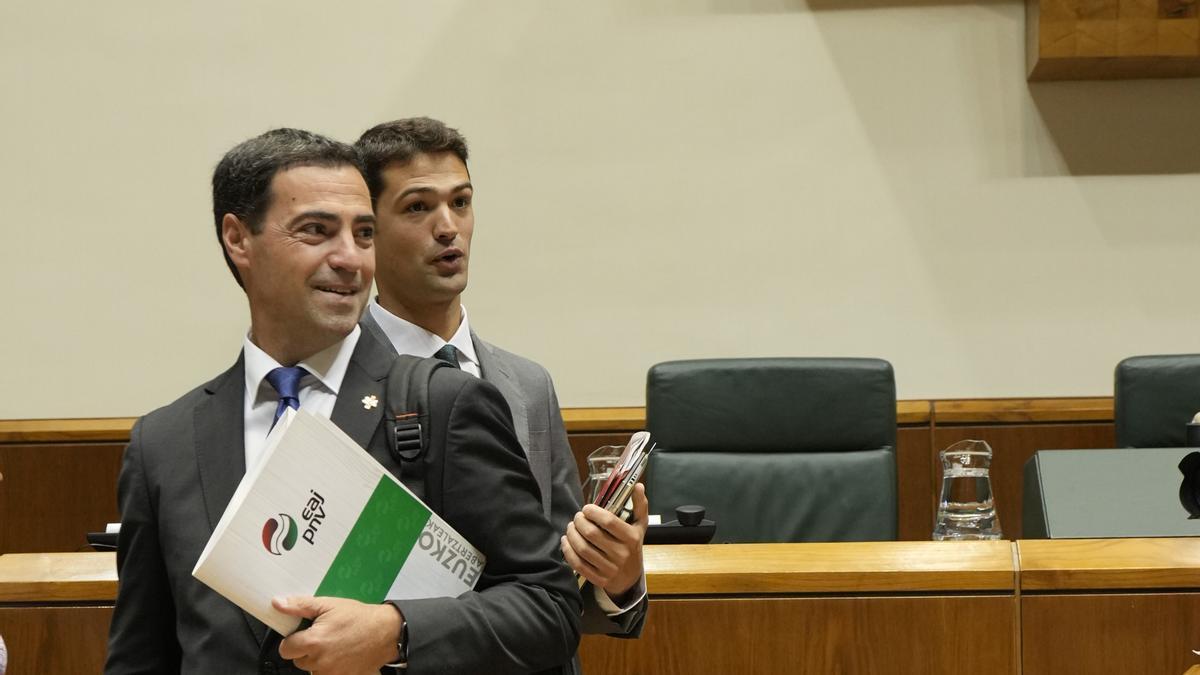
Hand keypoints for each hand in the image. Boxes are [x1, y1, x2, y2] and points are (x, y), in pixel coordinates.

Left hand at [273, 596, 401, 674]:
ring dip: (317, 660)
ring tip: (334, 645)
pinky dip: (330, 667)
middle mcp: (320, 662)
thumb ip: (300, 605)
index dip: (293, 639)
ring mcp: (331, 673)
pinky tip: (340, 655)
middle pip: (298, 660)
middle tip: (323, 636)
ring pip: (311, 669)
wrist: (386, 632)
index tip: (303, 633)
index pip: (285, 649)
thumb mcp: (329, 604)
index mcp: (314, 642)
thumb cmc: (359, 617)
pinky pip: (326, 674)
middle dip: (306, 649)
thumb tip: (278, 604)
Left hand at [561, 483, 648, 599]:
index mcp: (631, 538)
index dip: (593, 512)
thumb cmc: (633, 547)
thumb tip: (638, 485)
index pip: (608, 521)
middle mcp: (621, 554)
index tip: (586, 508)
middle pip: (592, 534)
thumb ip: (640, 505)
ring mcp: (610, 568)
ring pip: (583, 549)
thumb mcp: (640, 526)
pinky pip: (578, 564)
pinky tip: (566, 542)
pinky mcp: (599, 579)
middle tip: (577, 517)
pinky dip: (568, 551)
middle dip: (579, 522)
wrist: (630, 579)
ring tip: (570, 527)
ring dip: (571, 535)